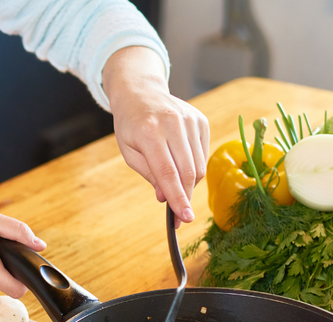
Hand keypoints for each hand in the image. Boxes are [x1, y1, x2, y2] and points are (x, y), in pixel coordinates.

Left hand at [103, 46, 209, 225]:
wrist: (141, 93)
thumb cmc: (131, 125)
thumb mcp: (129, 152)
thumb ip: (148, 174)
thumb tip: (165, 197)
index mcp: (150, 132)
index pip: (168, 173)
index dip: (177, 198)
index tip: (185, 218)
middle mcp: (173, 124)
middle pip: (187, 171)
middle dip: (185, 197)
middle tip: (180, 216)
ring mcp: (190, 121)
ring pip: (199, 166)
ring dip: (189, 184)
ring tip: (175, 186)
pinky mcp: (201, 121)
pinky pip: (203, 154)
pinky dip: (194, 168)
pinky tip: (180, 164)